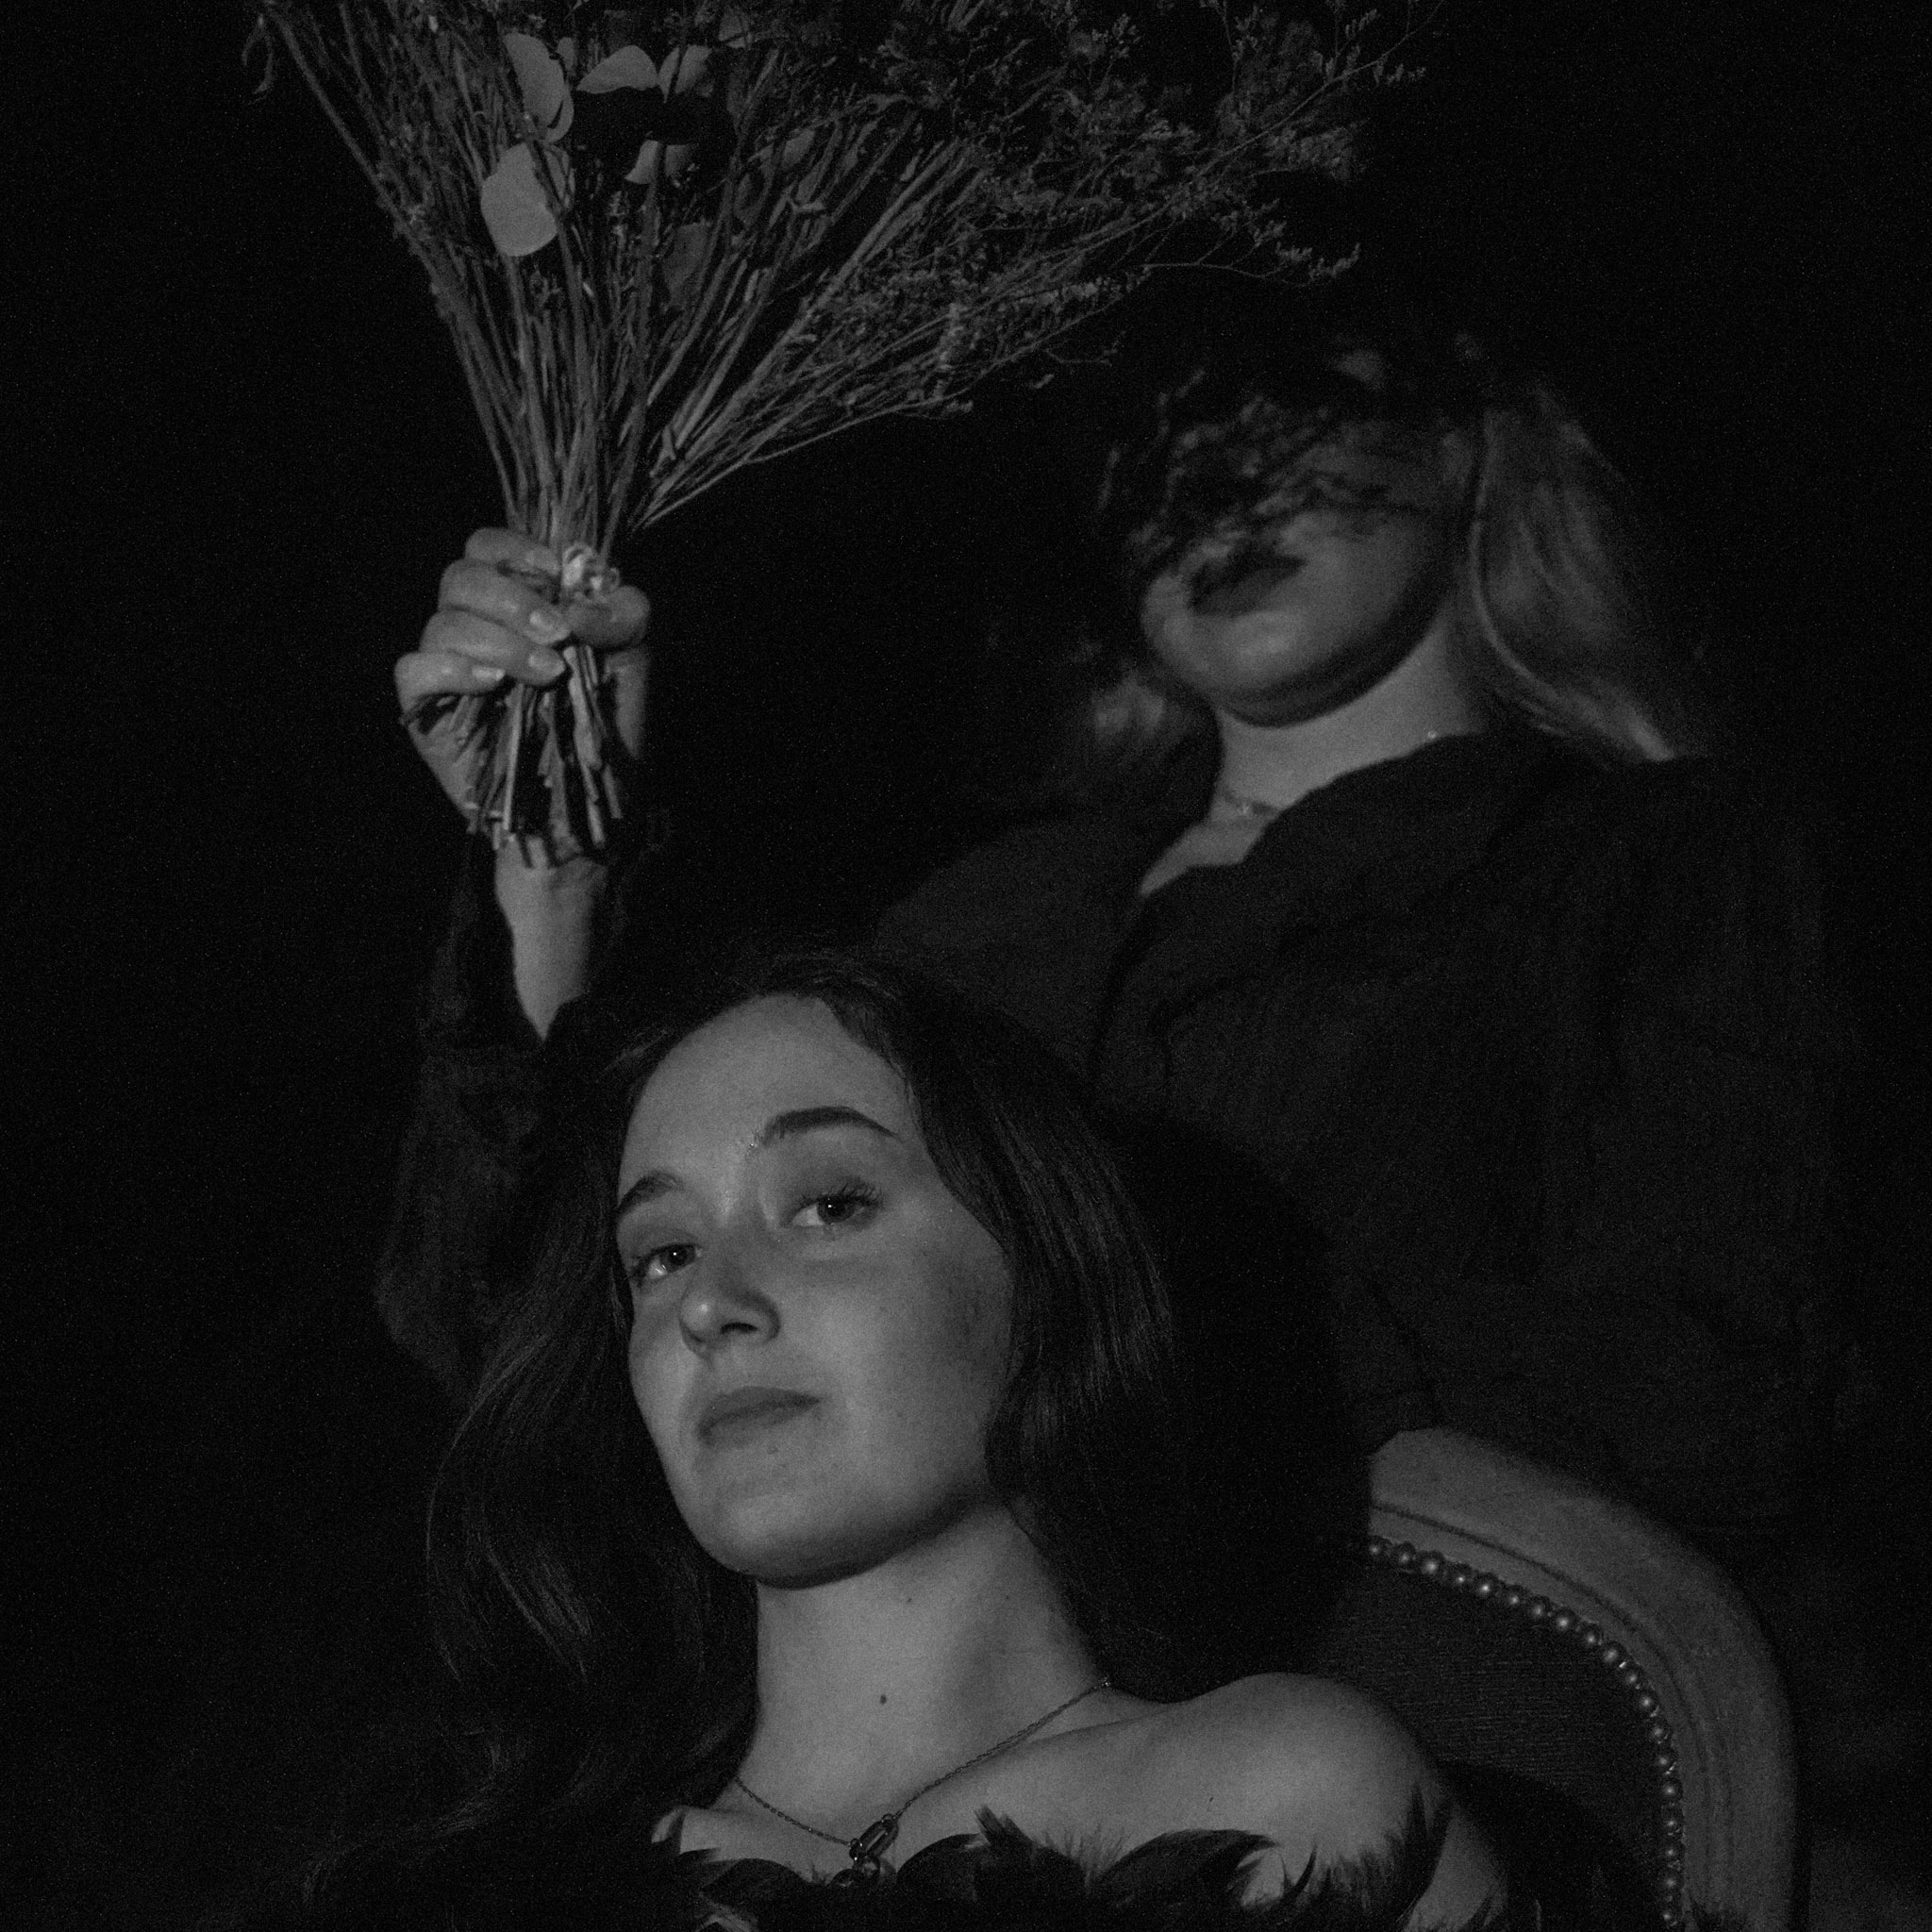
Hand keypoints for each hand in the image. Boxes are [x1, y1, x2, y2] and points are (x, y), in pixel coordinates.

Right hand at [395, 528, 650, 856]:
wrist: (592, 800)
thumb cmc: (611, 724)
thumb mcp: (635, 658)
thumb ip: (621, 612)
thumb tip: (577, 599)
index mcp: (516, 603)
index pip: (486, 548)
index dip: (515, 550)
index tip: (555, 576)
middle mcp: (476, 627)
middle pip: (460, 577)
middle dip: (512, 600)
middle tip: (557, 637)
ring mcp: (447, 667)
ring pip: (442, 623)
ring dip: (500, 642)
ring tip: (546, 677)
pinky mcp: (427, 708)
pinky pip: (414, 668)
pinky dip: (453, 669)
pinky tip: (494, 686)